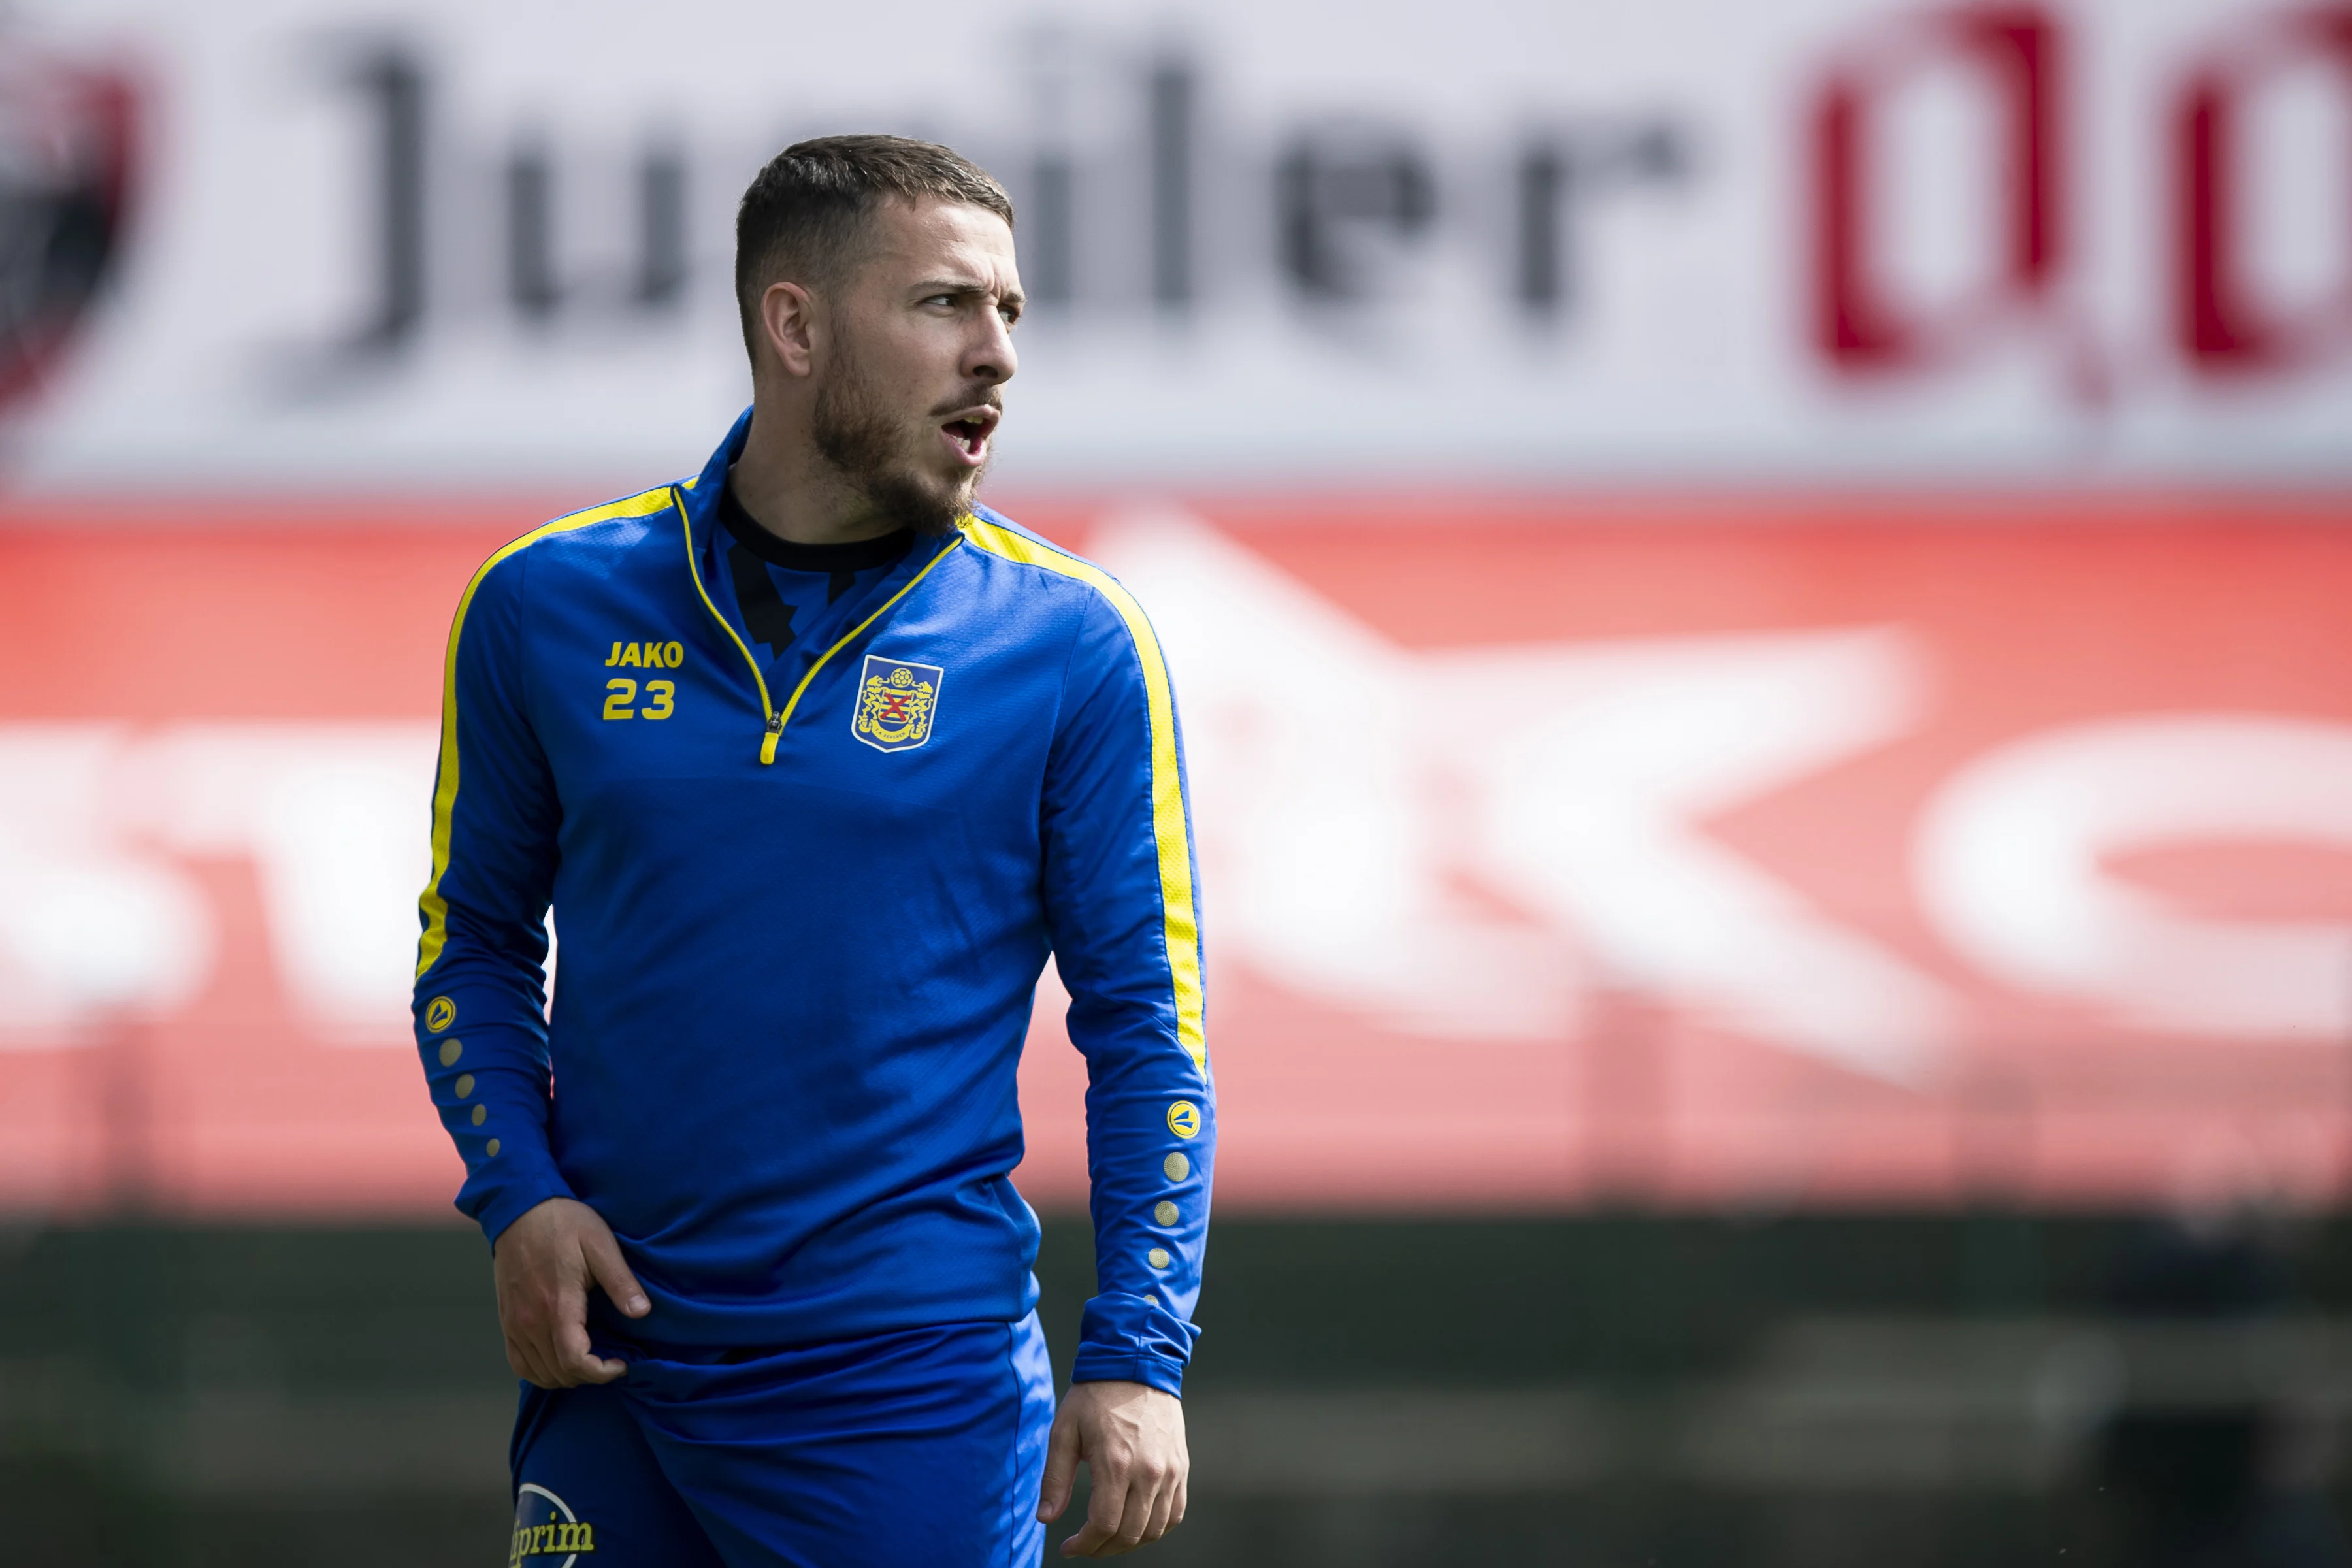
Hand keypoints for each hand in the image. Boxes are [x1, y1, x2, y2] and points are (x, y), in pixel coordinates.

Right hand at [491, 1196, 648, 1387]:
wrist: (520, 1209)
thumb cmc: (565, 1223)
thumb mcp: (601, 1245)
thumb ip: (621, 1282)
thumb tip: (642, 1313)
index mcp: (556, 1305)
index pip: (574, 1362)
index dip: (601, 1373)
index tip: (622, 1363)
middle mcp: (530, 1321)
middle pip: (558, 1372)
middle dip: (589, 1375)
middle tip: (611, 1360)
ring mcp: (514, 1323)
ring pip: (538, 1372)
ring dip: (566, 1376)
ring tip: (590, 1360)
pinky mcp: (506, 1320)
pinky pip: (518, 1362)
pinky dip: (539, 1371)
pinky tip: (559, 1360)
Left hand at [1037, 1379, 1188, 1556]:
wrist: (1136, 1364)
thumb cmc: (1095, 1396)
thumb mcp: (1065, 1431)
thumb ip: (1055, 1478)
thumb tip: (1046, 1518)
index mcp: (1115, 1463)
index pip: (1104, 1524)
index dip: (1085, 1545)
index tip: (1068, 1547)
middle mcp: (1148, 1471)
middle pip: (1130, 1533)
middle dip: (1103, 1548)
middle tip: (1085, 1546)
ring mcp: (1169, 1470)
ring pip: (1155, 1529)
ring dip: (1130, 1543)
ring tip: (1108, 1539)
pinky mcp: (1181, 1467)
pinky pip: (1175, 1513)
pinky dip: (1157, 1529)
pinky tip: (1137, 1526)